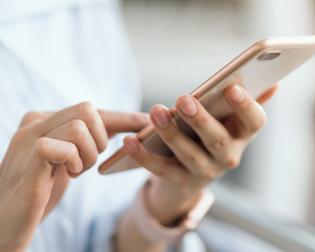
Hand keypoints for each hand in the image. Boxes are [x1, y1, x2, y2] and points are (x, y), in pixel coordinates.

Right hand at [0, 102, 147, 251]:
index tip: (145, 123)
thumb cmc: (39, 191)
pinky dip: (74, 161)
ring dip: (87, 154)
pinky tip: (65, 175)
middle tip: (86, 162)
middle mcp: (34, 122)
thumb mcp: (66, 160)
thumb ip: (84, 141)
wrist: (5, 222)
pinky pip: (65, 145)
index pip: (91, 110)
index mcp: (44, 119)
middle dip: (99, 139)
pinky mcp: (29, 159)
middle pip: (88, 110)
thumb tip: (125, 127)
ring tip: (73, 171)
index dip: (122, 117)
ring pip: (79, 126)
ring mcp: (28, 138)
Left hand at [123, 84, 277, 225]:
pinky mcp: (179, 181)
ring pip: (189, 155)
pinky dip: (144, 156)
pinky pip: (161, 170)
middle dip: (202, 120)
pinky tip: (130, 141)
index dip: (246, 106)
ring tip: (155, 112)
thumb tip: (275, 83)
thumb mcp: (229, 119)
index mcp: (242, 135)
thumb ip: (248, 100)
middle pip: (218, 140)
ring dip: (172, 134)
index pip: (255, 122)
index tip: (232, 88)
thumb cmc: (212, 133)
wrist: (192, 175)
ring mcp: (205, 172)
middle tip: (184, 99)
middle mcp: (229, 157)